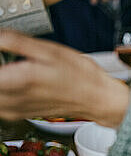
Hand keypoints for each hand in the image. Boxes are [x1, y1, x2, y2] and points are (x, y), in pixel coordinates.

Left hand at [0, 30, 129, 127]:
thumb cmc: (79, 74)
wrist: (96, 98)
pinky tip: (13, 78)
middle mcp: (11, 99)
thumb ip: (15, 41)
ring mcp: (12, 109)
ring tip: (11, 66)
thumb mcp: (50, 50)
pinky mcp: (15, 114)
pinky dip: (0, 87)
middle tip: (7, 55)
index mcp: (18, 80)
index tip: (2, 49)